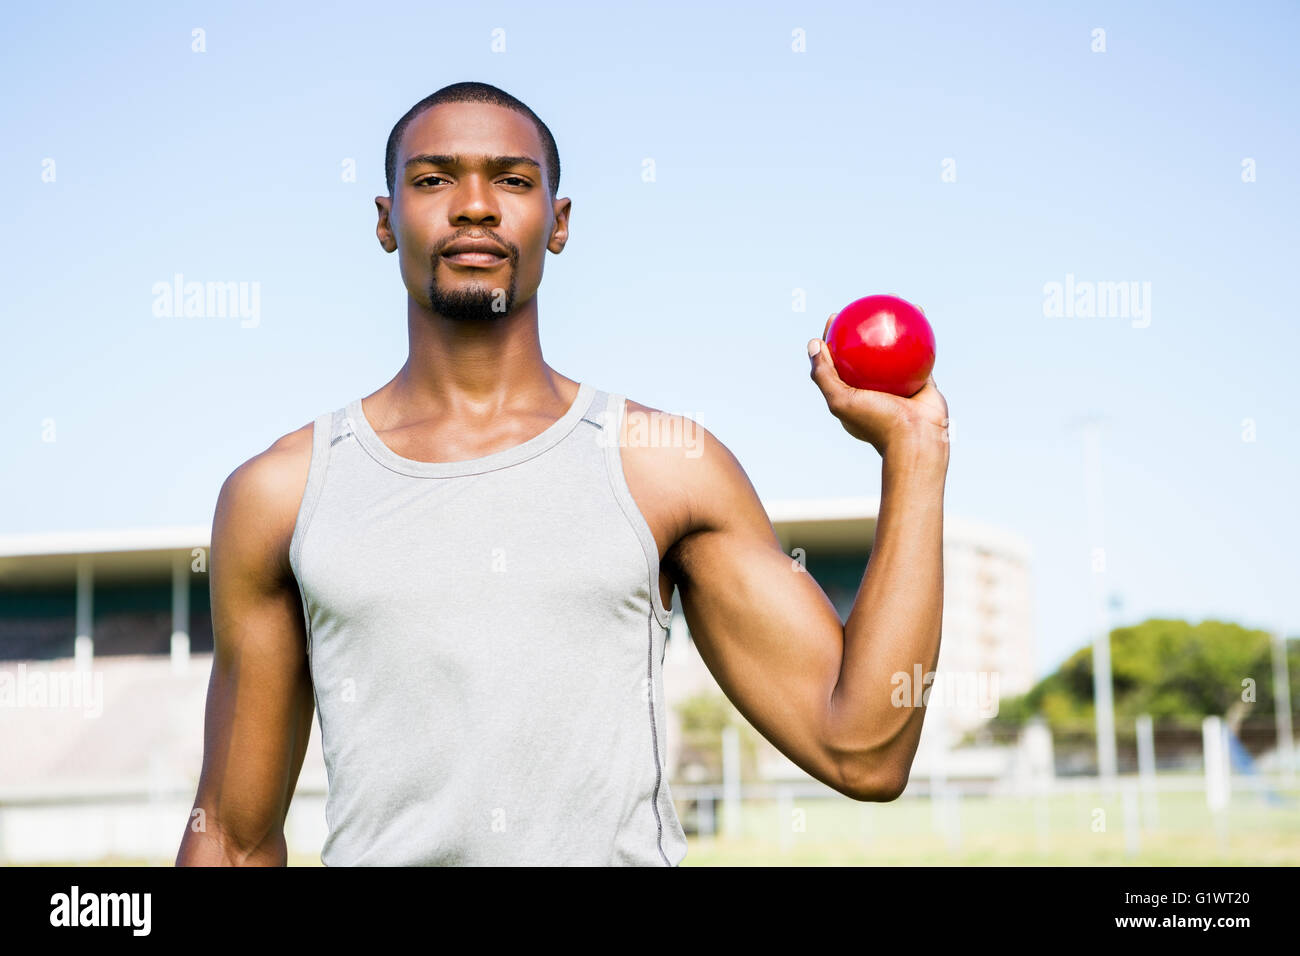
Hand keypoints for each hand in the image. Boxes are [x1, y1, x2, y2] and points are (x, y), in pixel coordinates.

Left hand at [808, 311, 950, 458]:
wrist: (917, 441)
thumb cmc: (877, 423)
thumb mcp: (840, 401)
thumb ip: (823, 375)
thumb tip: (813, 344)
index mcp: (852, 394)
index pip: (837, 360)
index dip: (833, 338)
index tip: (836, 318)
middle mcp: (874, 388)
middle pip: (865, 350)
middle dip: (864, 326)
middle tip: (864, 306)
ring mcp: (898, 383)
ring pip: (894, 347)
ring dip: (893, 323)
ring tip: (893, 302)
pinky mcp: (921, 379)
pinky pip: (920, 350)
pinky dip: (920, 331)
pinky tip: (918, 311)